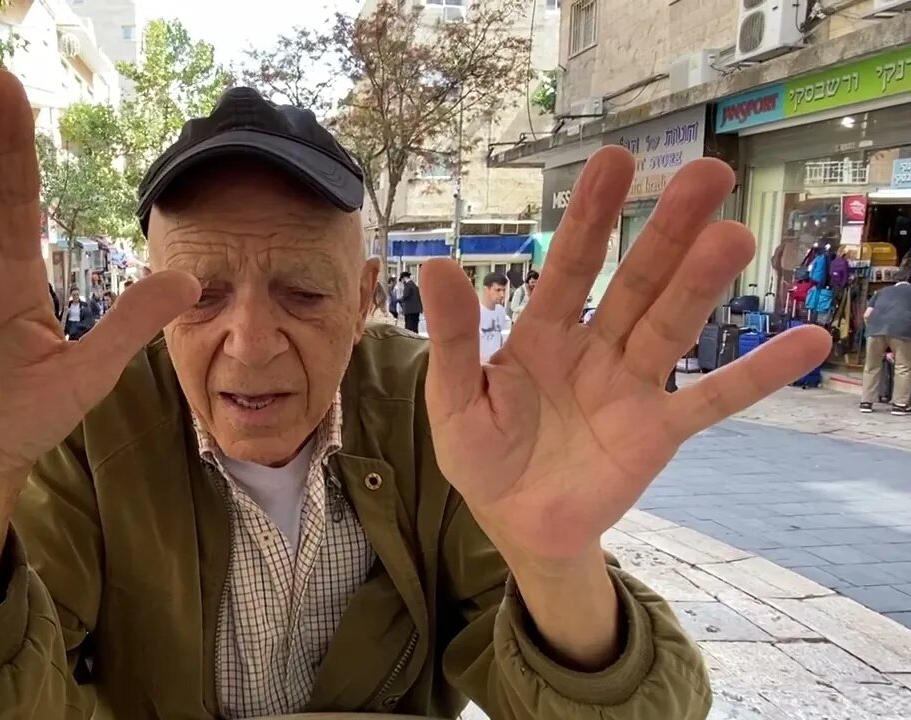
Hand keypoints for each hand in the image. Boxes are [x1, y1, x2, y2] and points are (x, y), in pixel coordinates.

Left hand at [421, 147, 829, 570]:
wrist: (517, 525)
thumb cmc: (483, 456)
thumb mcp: (453, 399)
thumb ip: (455, 337)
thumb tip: (436, 265)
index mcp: (542, 334)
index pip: (570, 265)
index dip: (591, 215)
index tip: (616, 160)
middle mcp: (595, 348)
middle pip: (635, 282)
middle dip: (665, 231)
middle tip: (706, 173)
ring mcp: (631, 387)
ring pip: (671, 327)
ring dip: (702, 285)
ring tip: (735, 237)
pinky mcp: (658, 432)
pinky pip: (712, 401)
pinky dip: (757, 374)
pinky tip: (807, 341)